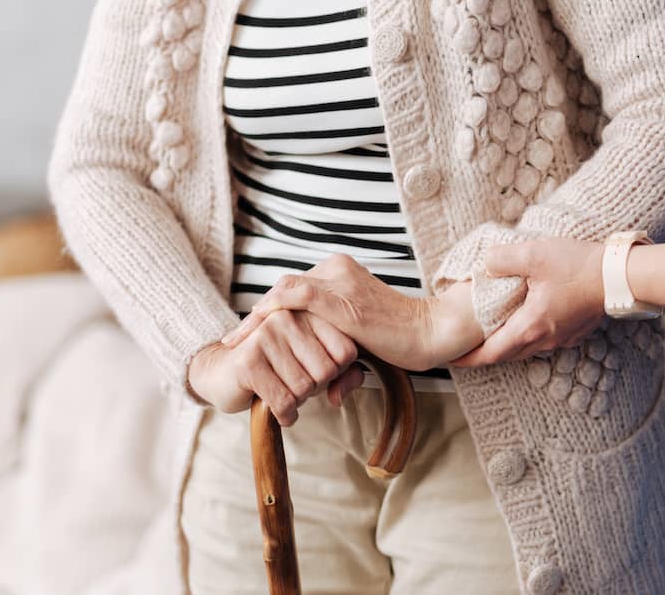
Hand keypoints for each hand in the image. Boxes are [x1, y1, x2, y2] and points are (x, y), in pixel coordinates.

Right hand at [187, 310, 364, 424]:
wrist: (221, 374)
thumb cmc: (275, 369)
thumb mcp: (314, 367)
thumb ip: (345, 374)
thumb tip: (347, 388)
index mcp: (307, 312)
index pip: (346, 351)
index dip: (336, 373)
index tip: (316, 373)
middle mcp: (288, 317)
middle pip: (326, 371)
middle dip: (315, 389)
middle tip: (297, 386)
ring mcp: (266, 335)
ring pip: (305, 387)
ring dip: (298, 402)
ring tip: (285, 392)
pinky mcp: (249, 360)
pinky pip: (283, 400)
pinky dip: (285, 414)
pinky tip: (279, 411)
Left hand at [221, 254, 479, 371]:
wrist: (431, 333)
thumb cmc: (404, 341)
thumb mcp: (363, 344)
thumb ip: (342, 356)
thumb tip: (332, 393)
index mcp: (341, 272)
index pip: (293, 289)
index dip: (268, 312)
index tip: (249, 336)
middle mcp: (337, 270)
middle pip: (283, 290)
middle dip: (256, 317)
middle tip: (233, 341)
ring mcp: (339, 282)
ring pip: (284, 292)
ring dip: (256, 319)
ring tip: (235, 341)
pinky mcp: (342, 300)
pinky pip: (296, 298)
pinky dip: (271, 313)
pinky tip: (255, 331)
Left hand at [453, 238, 605, 366]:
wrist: (619, 275)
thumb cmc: (579, 267)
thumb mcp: (533, 254)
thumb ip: (502, 259)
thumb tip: (485, 265)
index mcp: (530, 326)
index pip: (491, 353)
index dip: (469, 358)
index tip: (452, 360)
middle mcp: (545, 339)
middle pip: (506, 355)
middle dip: (484, 354)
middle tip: (465, 349)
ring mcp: (561, 338)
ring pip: (525, 349)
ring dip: (505, 346)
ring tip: (489, 336)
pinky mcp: (573, 331)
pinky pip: (542, 341)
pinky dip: (525, 337)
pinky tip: (522, 322)